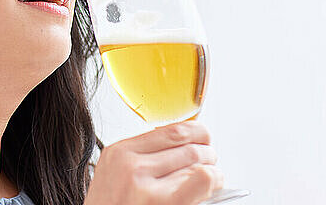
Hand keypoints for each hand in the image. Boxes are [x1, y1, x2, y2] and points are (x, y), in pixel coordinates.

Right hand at [84, 121, 223, 204]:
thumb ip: (140, 157)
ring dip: (213, 169)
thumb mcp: (114, 175)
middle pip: (186, 145)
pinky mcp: (161, 203)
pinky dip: (213, 179)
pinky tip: (213, 184)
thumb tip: (180, 143)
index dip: (195, 132)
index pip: (170, 131)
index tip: (202, 138)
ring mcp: (145, 186)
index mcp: (119, 152)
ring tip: (213, 177)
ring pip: (196, 163)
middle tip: (211, 160)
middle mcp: (130, 165)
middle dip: (207, 151)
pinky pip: (200, 179)